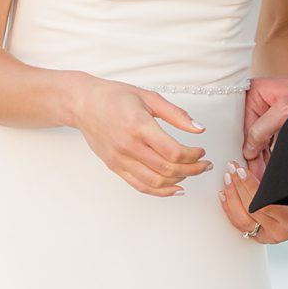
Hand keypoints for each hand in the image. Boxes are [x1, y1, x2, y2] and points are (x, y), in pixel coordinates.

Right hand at [67, 78, 211, 196]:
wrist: (83, 104)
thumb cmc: (115, 97)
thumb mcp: (149, 97)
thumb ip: (176, 115)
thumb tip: (199, 129)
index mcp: (139, 126)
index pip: (173, 151)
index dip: (193, 156)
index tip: (201, 151)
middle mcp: (129, 146)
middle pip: (168, 169)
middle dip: (192, 170)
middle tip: (204, 165)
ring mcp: (120, 159)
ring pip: (156, 182)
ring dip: (179, 181)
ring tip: (192, 174)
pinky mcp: (115, 167)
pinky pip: (140, 186)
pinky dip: (160, 191)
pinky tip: (174, 188)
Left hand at [220, 158, 287, 243]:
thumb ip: (275, 174)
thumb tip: (254, 155)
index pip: (265, 203)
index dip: (250, 185)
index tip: (241, 170)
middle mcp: (280, 232)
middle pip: (251, 210)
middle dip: (238, 186)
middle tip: (232, 167)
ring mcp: (269, 237)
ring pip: (242, 220)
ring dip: (232, 197)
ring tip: (227, 178)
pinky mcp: (260, 238)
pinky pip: (240, 225)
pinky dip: (230, 208)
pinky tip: (225, 194)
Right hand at [243, 72, 287, 176]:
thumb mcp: (285, 109)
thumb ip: (263, 129)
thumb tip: (248, 150)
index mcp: (253, 91)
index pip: (241, 123)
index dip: (242, 144)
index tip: (243, 163)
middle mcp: (256, 99)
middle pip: (247, 131)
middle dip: (250, 153)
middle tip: (253, 174)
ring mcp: (266, 109)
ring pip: (257, 137)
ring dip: (259, 155)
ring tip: (260, 174)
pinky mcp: (276, 118)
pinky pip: (267, 137)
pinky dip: (267, 151)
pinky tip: (266, 166)